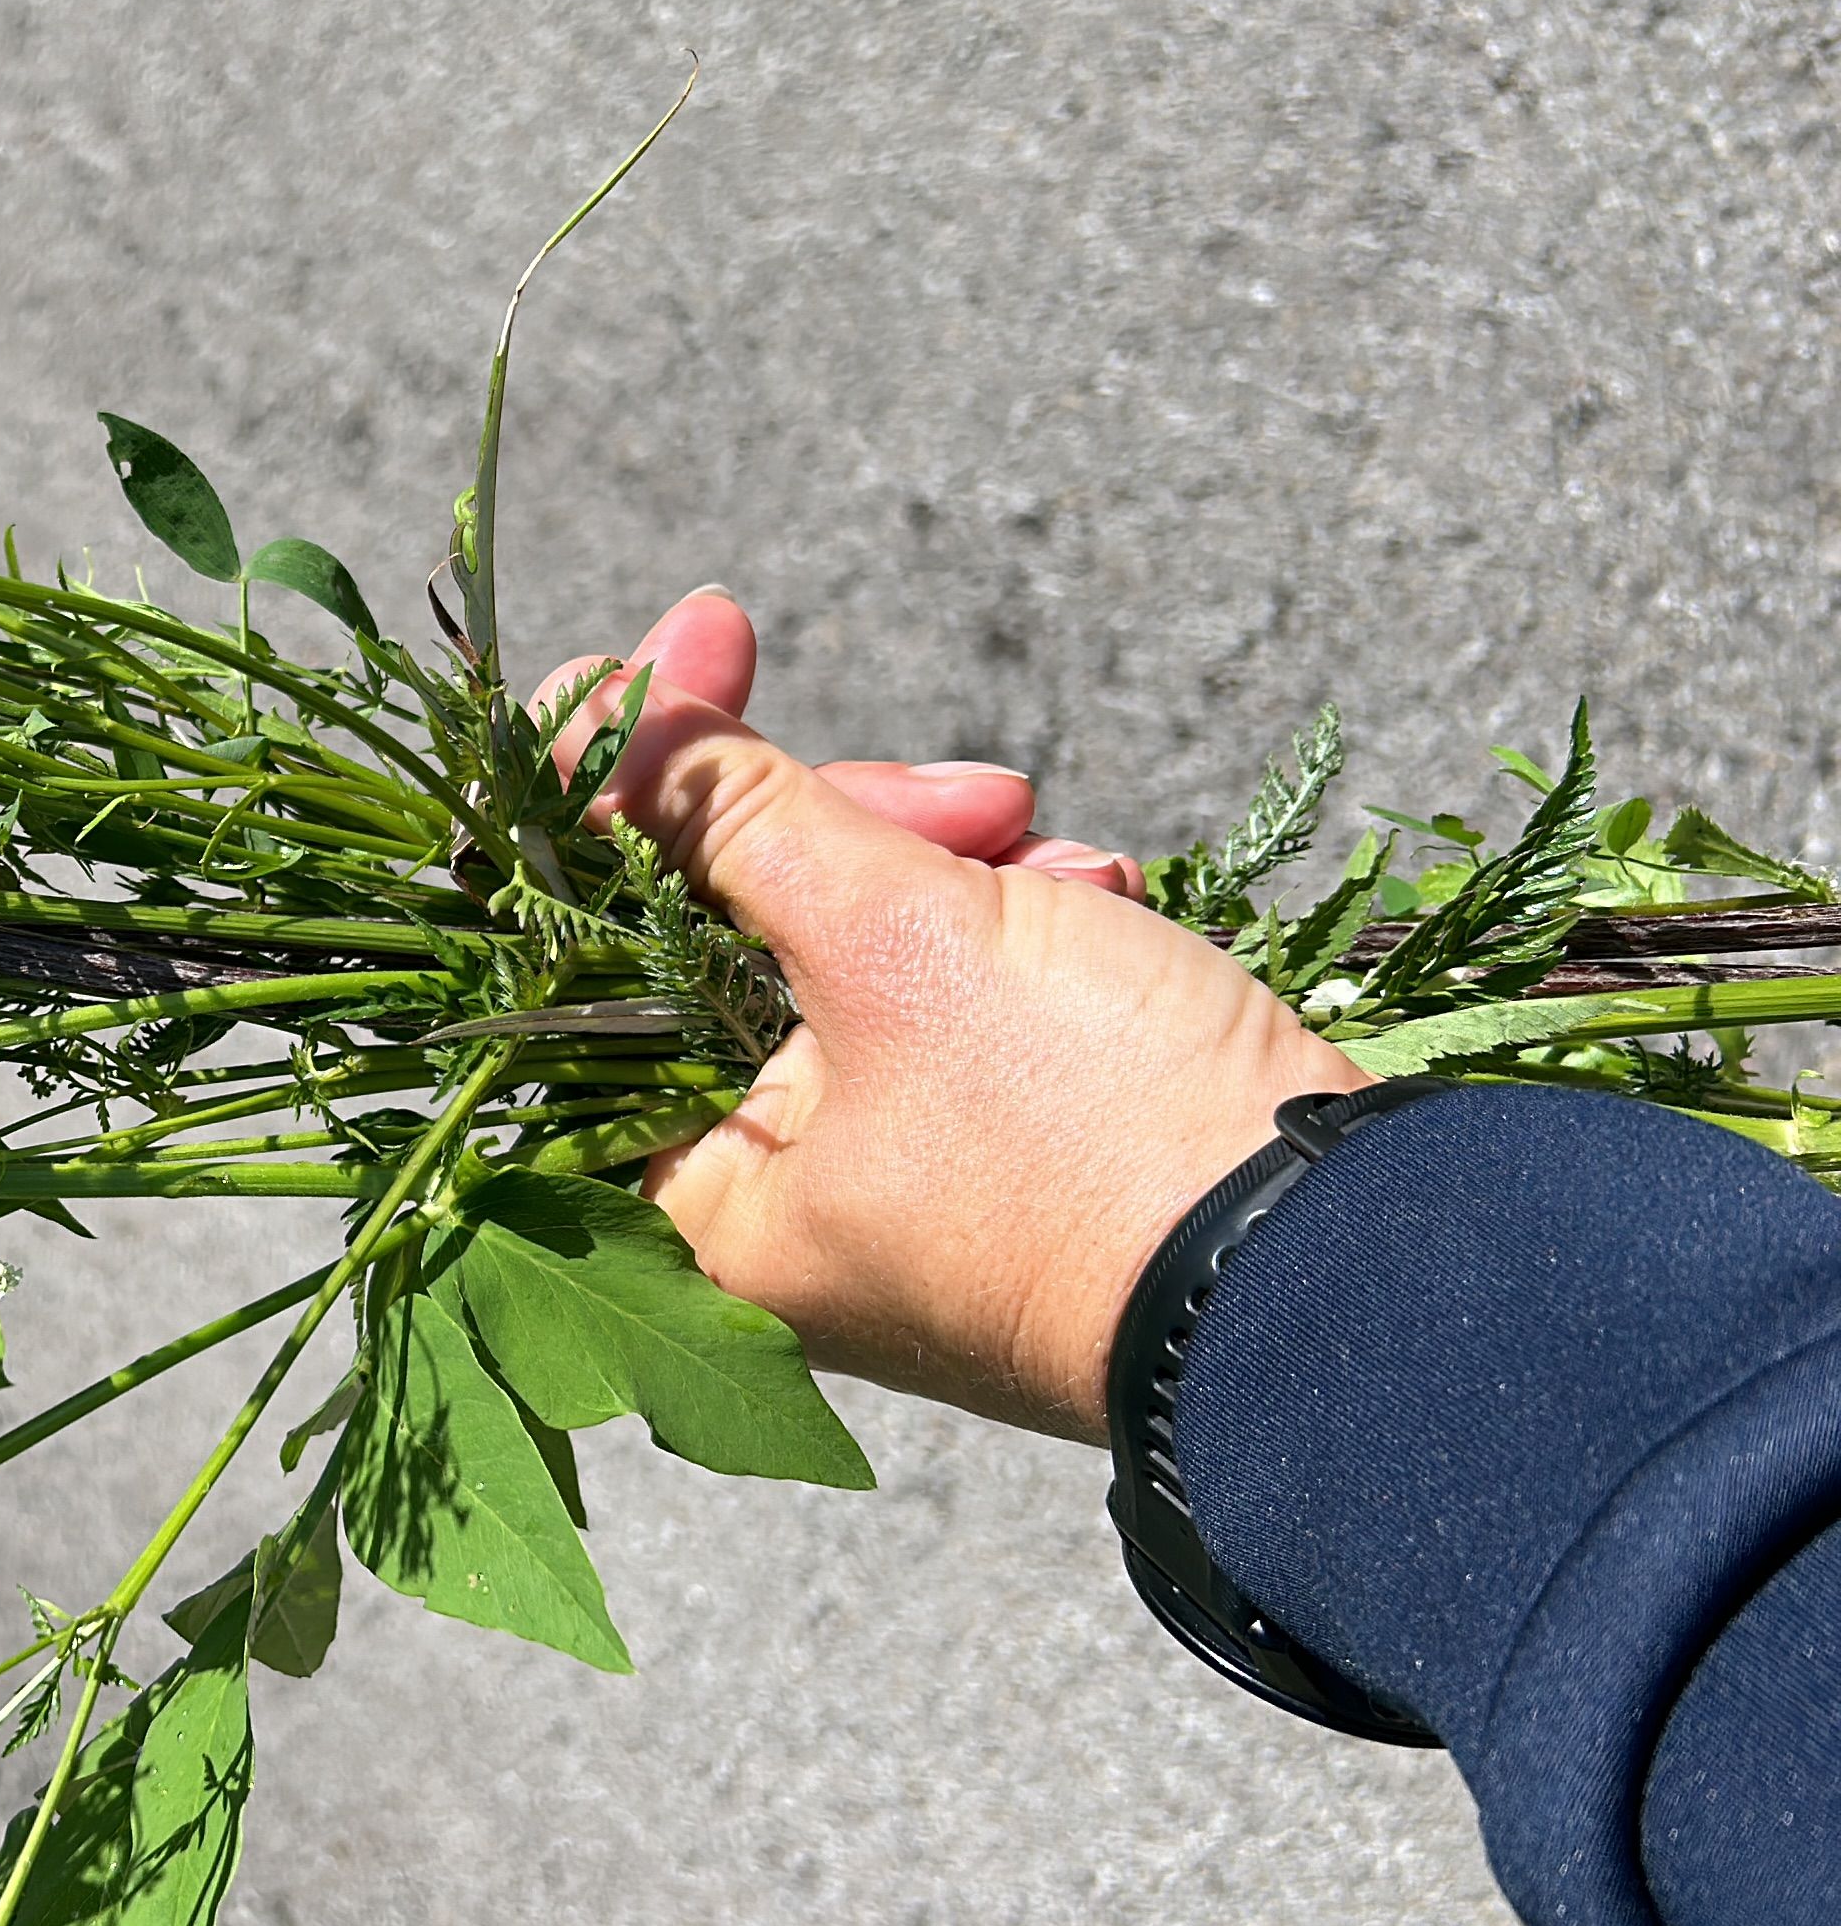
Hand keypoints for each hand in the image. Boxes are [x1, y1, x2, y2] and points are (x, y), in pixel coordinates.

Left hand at [539, 589, 1366, 1439]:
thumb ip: (735, 813)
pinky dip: (1020, 935)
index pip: (572, 950)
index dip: (620, 782)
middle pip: (721, 937)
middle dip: (844, 825)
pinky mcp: (993, 1158)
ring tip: (1062, 870)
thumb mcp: (896, 943)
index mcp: (684, 1199)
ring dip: (954, 874)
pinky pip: (954, 1005)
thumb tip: (599, 714)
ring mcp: (881, 1186)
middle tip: (969, 791)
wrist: (1353, 1279)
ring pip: (849, 953)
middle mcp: (761, 1210)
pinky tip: (1100, 909)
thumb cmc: (1094, 1140)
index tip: (685, 645)